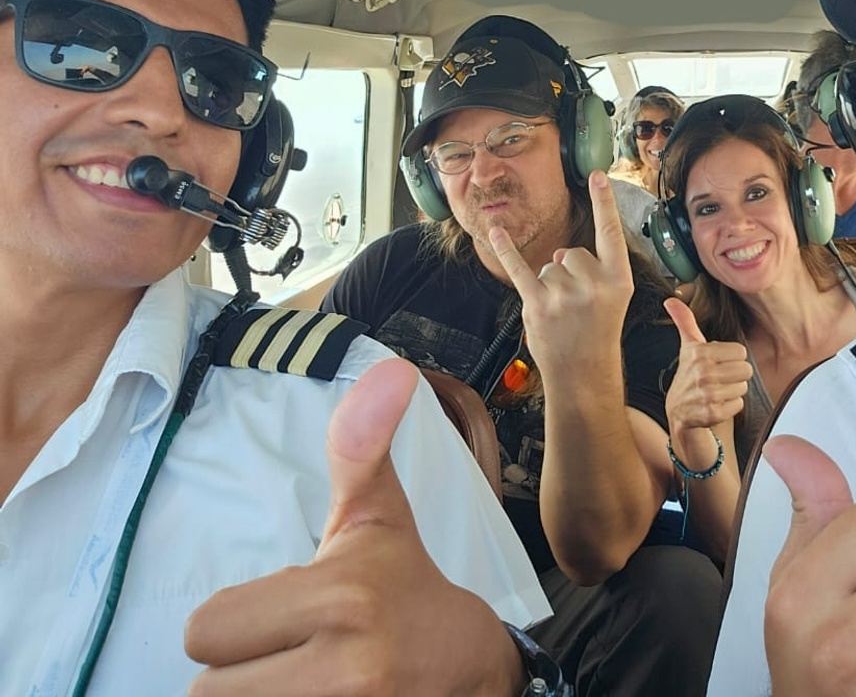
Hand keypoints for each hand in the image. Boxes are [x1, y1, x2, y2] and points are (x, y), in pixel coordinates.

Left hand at [184, 358, 522, 695]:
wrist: (472, 672)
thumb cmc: (407, 590)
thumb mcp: (378, 519)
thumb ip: (361, 448)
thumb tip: (391, 369)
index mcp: (344, 598)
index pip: (205, 629)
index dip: (235, 624)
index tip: (283, 617)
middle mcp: (346, 670)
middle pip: (206, 689)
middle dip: (239, 674)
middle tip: (287, 658)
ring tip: (295, 681)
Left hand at [490, 170, 633, 378]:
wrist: (582, 374)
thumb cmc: (598, 333)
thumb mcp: (613, 299)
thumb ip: (592, 269)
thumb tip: (559, 254)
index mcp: (618, 279)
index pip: (610, 232)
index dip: (604, 202)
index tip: (598, 174)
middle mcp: (592, 283)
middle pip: (571, 253)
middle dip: (569, 273)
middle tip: (578, 307)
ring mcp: (563, 294)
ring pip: (548, 266)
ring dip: (550, 286)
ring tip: (562, 315)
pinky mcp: (537, 304)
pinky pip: (518, 269)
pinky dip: (506, 249)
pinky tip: (495, 230)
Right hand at [663, 297, 750, 466]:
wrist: (678, 413)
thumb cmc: (689, 377)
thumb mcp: (688, 347)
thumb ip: (684, 321)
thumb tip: (670, 299)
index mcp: (699, 353)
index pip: (741, 352)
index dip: (731, 359)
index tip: (717, 364)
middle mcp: (702, 372)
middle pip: (745, 369)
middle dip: (734, 376)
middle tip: (718, 379)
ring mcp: (707, 394)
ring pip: (743, 387)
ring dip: (733, 391)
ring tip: (717, 392)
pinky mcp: (712, 413)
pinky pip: (738, 404)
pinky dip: (731, 407)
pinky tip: (717, 405)